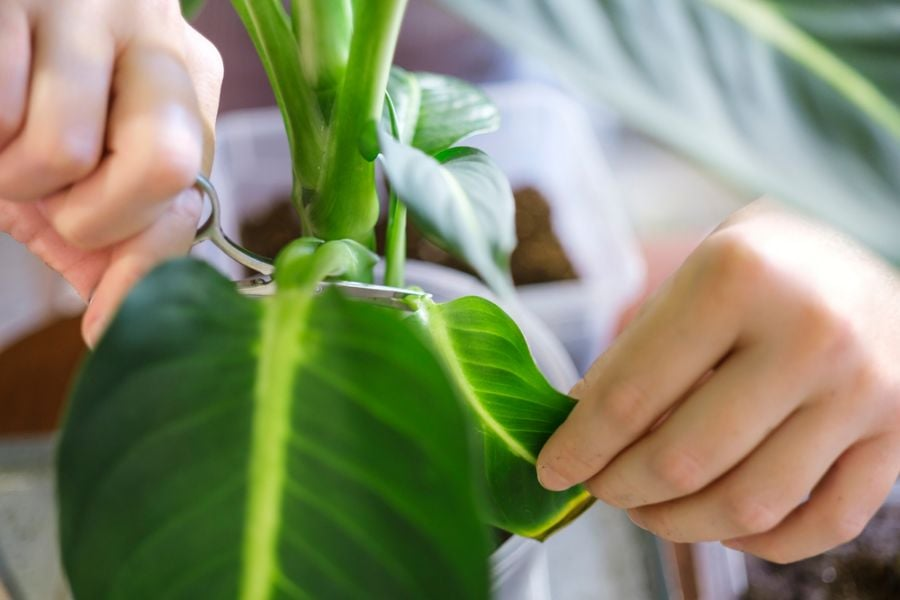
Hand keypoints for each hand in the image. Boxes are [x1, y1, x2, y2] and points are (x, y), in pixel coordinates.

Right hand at [0, 0, 222, 345]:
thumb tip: (110, 330)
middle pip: (167, 164)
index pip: (193, 189)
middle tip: (55, 199)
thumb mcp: (84, 181)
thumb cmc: (31, 114)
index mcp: (190, 85)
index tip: (105, 312)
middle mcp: (157, 37)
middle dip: (95, 217)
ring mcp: (85, 7)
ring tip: (7, 144)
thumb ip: (116, 245)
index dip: (147, 256)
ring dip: (15, 176)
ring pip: (63, 149)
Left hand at [537, 201, 899, 562]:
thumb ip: (635, 353)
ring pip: (749, 506)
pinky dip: (761, 543)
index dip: (579, 448)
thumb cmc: (760, 269)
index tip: (551, 471)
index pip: (631, 396)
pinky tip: (722, 523)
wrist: (863, 261)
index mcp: (736, 280)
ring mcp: (862, 390)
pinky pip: (823, 524)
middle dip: (621, 490)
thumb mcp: (688, 277)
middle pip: (685, 460)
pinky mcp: (898, 434)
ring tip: (648, 509)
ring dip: (679, 524)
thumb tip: (579, 432)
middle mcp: (808, 334)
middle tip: (598, 488)